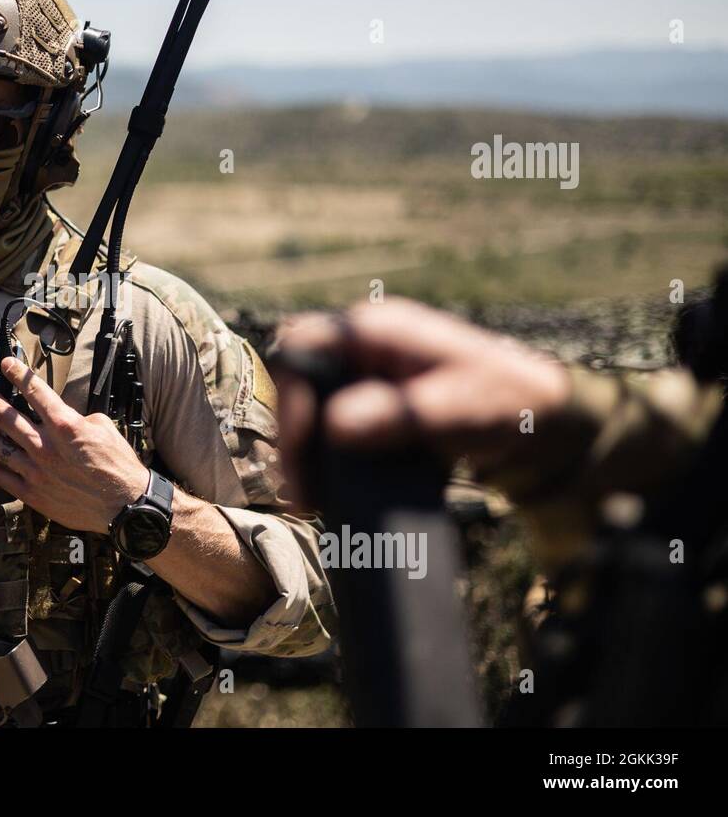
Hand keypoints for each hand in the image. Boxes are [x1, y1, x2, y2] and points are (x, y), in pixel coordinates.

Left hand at [0, 357, 149, 533]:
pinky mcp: (32, 494)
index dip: (17, 373)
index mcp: (65, 425)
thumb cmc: (118, 466)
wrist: (125, 506)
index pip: (34, 391)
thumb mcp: (103, 427)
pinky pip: (0, 475)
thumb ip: (76, 417)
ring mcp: (36, 471)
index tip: (7, 364)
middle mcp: (46, 446)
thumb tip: (60, 416)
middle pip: (6, 416)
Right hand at [272, 299, 569, 492]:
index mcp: (377, 330)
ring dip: (306, 454)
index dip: (292, 395)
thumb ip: (398, 414)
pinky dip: (325, 460)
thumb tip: (335, 425)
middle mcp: (362, 347)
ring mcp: (364, 374)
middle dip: (295, 437)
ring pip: (309, 408)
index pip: (303, 347)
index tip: (306, 448)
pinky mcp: (370, 403)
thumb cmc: (504, 402)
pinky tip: (330, 494)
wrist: (539, 419)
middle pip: (298, 382)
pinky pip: (329, 427)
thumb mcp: (455, 409)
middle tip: (305, 493)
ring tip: (314, 501)